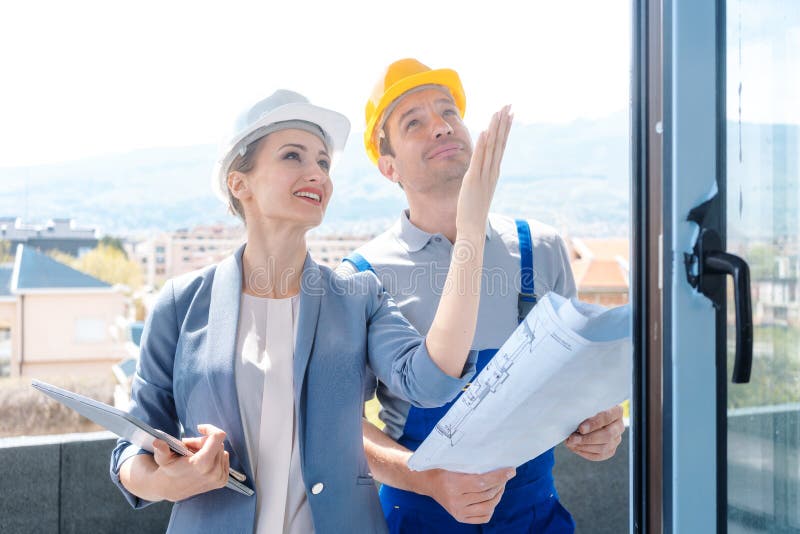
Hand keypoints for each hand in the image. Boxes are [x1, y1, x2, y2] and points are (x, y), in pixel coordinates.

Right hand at [153, 423, 229, 501]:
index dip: (209, 428)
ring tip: (193, 455)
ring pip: (221, 450)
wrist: (171, 489)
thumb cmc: (168, 469)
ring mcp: (219, 477)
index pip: (218, 436)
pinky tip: (202, 462)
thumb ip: (161, 450)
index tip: (199, 428)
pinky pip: (224, 458)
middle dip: (203, 441)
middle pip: (217, 443)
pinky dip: (215, 456)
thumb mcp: (163, 458)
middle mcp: (214, 472)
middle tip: (189, 446)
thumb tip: (156, 442)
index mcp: (202, 464)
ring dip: (208, 449)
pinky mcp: (222, 480)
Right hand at [417, 467, 514, 523]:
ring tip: (500, 486)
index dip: (499, 477)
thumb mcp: (455, 462)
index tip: (511, 471)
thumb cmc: (444, 468)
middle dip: (501, 484)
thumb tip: (498, 464)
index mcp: (453, 484)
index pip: (482, 482)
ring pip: (488, 507)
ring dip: (498, 495)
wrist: (429, 482)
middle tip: (506, 475)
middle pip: (487, 494)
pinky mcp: (460, 518)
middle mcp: (456, 501)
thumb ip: (473, 465)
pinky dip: (491, 508)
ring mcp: (458, 512)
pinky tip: (492, 498)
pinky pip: (483, 517)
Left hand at [455, 105, 512, 235]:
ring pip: (492, 148)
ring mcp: (484, 176)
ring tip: (499, 112)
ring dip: (495, 129)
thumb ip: (481, 177)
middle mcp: (492, 172)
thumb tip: (481, 169)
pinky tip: (486, 131)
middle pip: (499, 143)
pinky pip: (479, 159)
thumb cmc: (473, 210)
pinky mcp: (473, 180)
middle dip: (504, 123)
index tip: (509, 114)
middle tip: (509, 106)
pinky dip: (483, 145)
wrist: (472, 227)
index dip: (505, 130)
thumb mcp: (479, 189)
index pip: (501, 146)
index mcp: (494, 173)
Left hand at [565, 405, 624, 460]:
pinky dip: (586, 453)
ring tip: (571, 443)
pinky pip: (599, 455)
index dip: (594, 424)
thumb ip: (584, 408)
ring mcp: (616, 439)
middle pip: (607, 435)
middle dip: (587, 438)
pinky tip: (575, 448)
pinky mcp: (611, 450)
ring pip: (603, 447)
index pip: (607, 417)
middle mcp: (619, 426)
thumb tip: (575, 418)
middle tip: (572, 438)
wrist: (587, 417)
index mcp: (617, 411)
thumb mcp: (587, 404)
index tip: (581, 428)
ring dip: (584, 446)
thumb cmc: (586, 408)